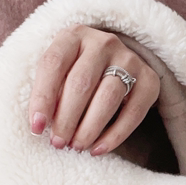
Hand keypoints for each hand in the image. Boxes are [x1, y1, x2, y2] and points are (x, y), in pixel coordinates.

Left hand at [28, 24, 160, 155]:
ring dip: (90, 127)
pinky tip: (99, 149)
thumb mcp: (58, 70)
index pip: (53, 64)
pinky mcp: (149, 79)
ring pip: (108, 97)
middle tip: (58, 143)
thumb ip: (49, 89)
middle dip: (67, 118)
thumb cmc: (76, 70)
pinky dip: (116, 135)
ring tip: (77, 146)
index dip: (42, 98)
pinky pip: (134, 111)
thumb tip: (41, 125)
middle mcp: (103, 42)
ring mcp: (129, 59)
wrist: (116, 62)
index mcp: (74, 35)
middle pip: (82, 82)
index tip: (36, 128)